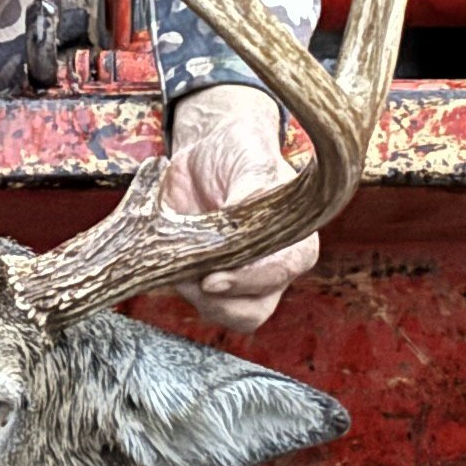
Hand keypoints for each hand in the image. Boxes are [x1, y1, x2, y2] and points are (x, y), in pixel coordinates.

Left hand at [161, 82, 314, 334]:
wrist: (208, 154)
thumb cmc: (240, 151)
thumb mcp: (250, 160)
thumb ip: (251, 189)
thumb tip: (240, 213)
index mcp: (296, 243)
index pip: (280, 274)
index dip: (246, 281)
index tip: (212, 278)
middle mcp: (273, 270)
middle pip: (252, 312)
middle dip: (217, 301)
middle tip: (188, 275)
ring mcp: (239, 281)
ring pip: (222, 314)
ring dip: (192, 294)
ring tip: (175, 258)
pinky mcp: (207, 282)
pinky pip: (195, 301)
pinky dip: (177, 286)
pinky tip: (169, 256)